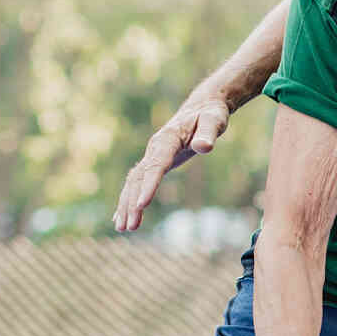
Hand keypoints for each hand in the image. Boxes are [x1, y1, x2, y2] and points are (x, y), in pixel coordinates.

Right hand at [113, 94, 233, 231]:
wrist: (202, 107)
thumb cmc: (210, 114)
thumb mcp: (214, 121)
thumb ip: (208, 133)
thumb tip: (204, 147)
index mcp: (167, 139)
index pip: (156, 165)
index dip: (149, 186)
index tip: (141, 206)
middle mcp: (155, 147)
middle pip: (140, 178)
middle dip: (132, 202)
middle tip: (129, 227)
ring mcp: (152, 154)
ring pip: (134, 182)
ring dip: (127, 204)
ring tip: (123, 229)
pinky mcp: (155, 161)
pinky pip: (138, 182)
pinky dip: (129, 199)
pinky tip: (122, 217)